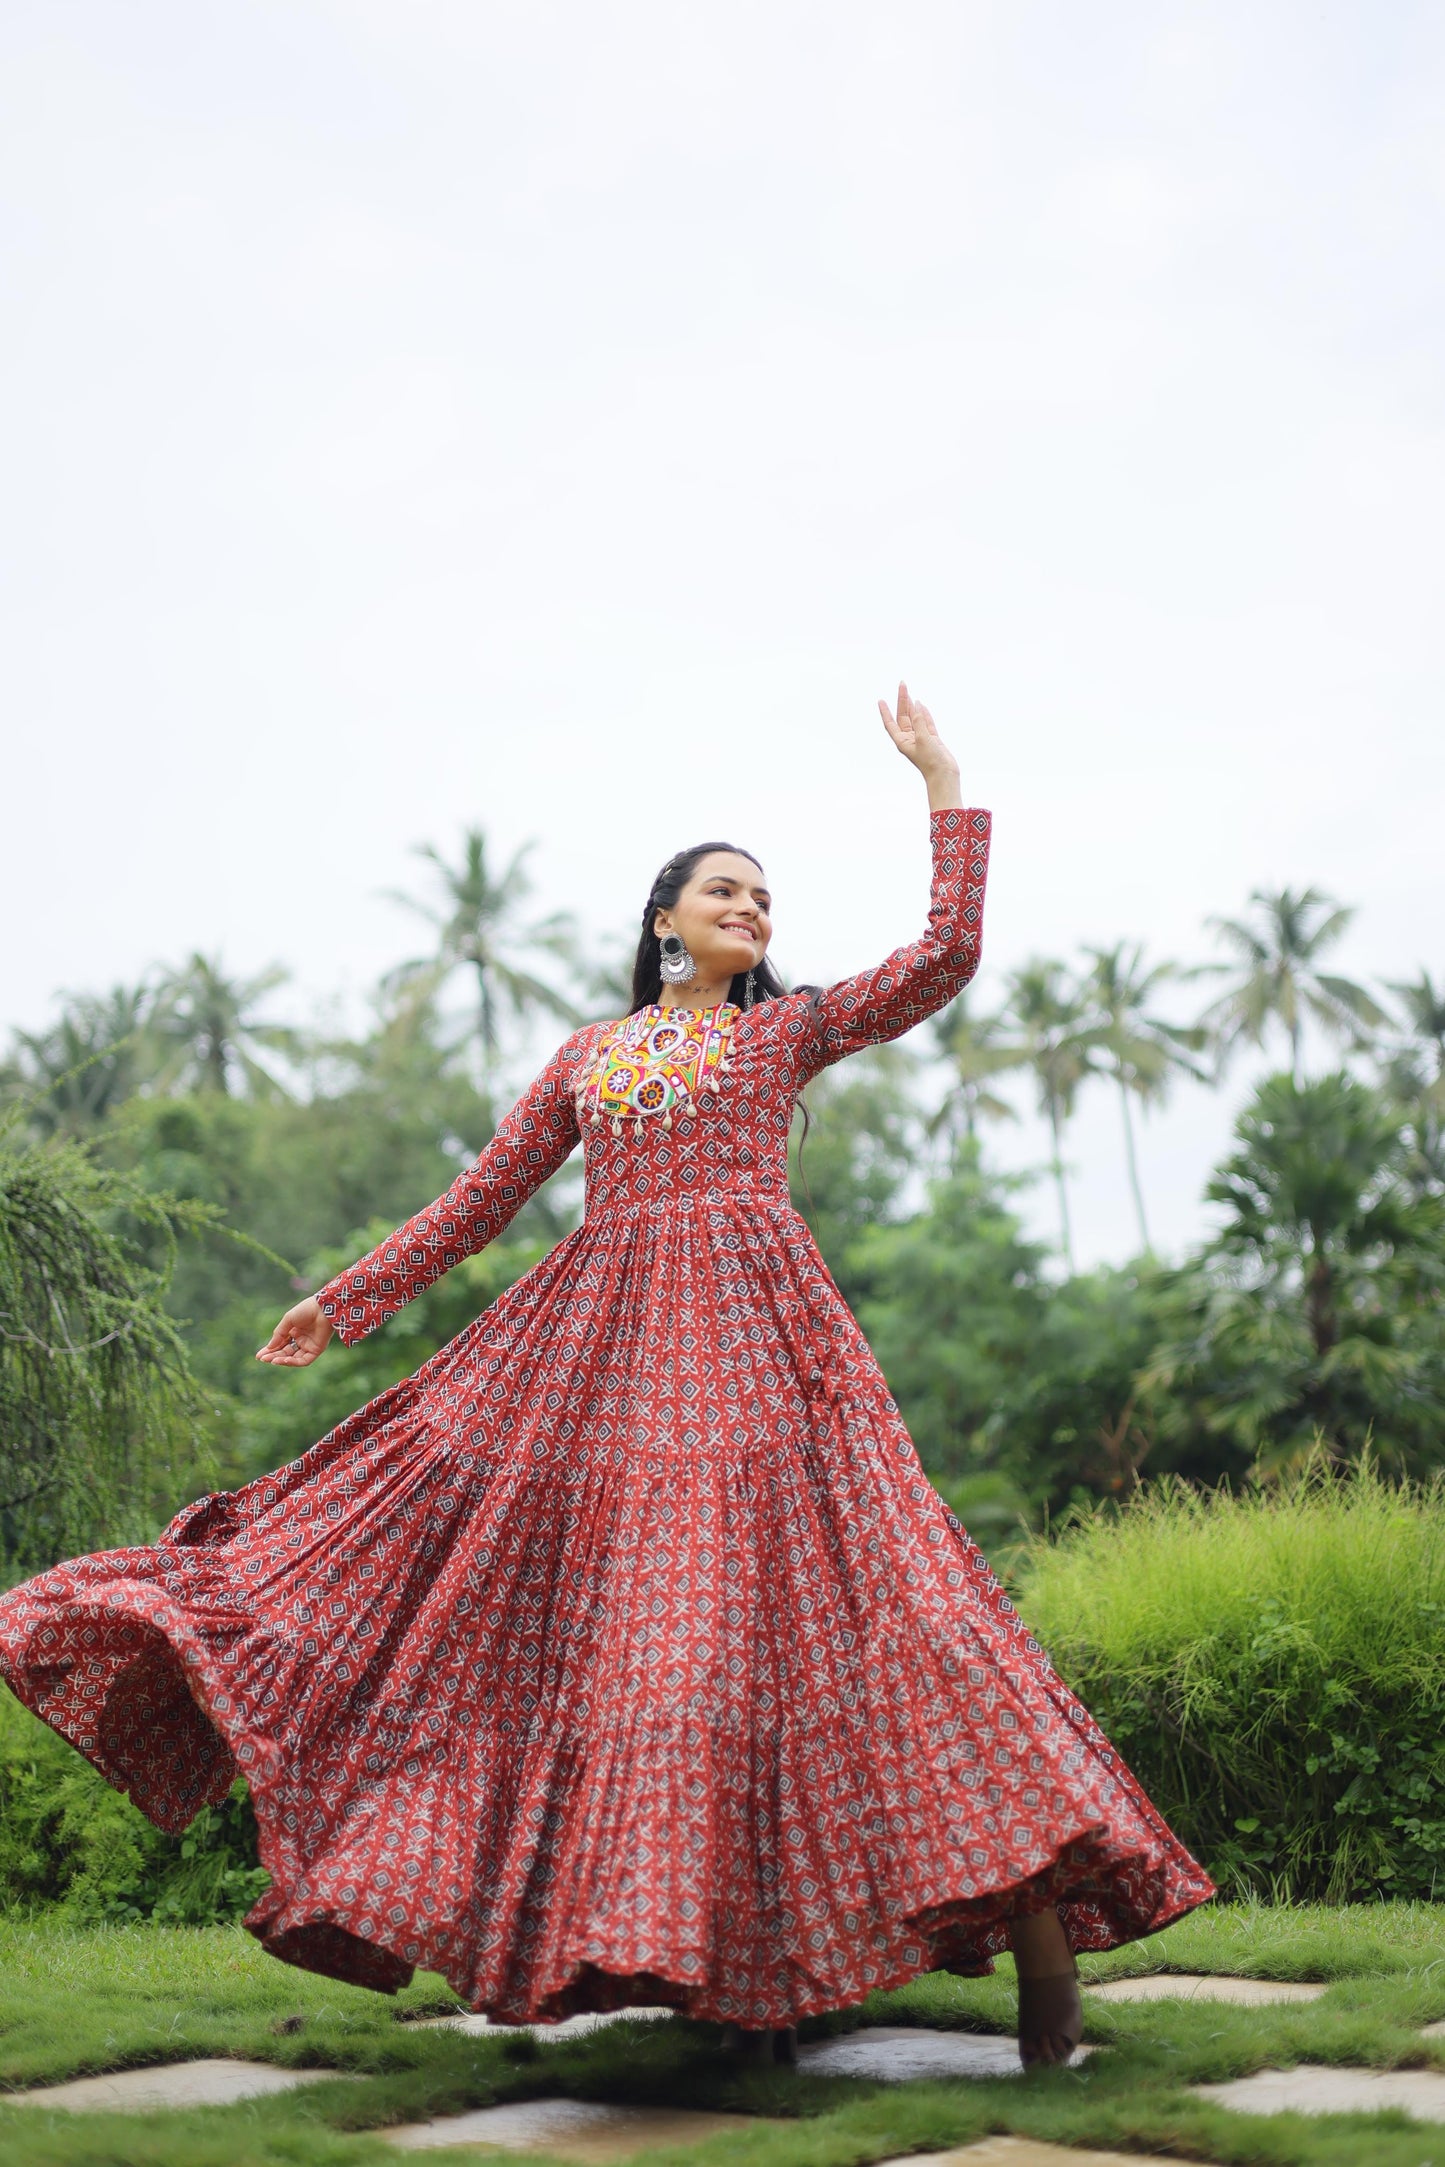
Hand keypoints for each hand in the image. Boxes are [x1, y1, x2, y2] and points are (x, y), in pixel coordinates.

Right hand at [256, 1297, 332, 1367]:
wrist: (323, 1308)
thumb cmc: (306, 1310)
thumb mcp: (288, 1320)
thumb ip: (279, 1334)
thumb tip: (269, 1348)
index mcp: (293, 1331)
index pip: (279, 1344)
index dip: (269, 1350)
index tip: (259, 1356)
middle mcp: (300, 1340)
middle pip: (284, 1352)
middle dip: (273, 1356)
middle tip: (263, 1359)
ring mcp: (308, 1346)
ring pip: (293, 1358)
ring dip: (282, 1360)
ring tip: (272, 1360)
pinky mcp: (316, 1350)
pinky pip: (303, 1360)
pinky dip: (293, 1362)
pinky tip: (284, 1360)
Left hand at [878, 681, 961, 807]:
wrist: (944, 775)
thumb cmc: (931, 761)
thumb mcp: (923, 738)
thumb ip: (919, 720)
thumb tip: (916, 704)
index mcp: (902, 741)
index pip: (891, 723)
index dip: (885, 712)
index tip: (880, 700)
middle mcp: (910, 739)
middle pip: (903, 716)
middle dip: (902, 700)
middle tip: (902, 684)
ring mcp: (921, 738)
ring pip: (914, 718)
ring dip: (912, 705)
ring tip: (909, 691)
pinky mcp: (932, 739)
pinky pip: (926, 722)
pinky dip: (924, 713)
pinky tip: (921, 704)